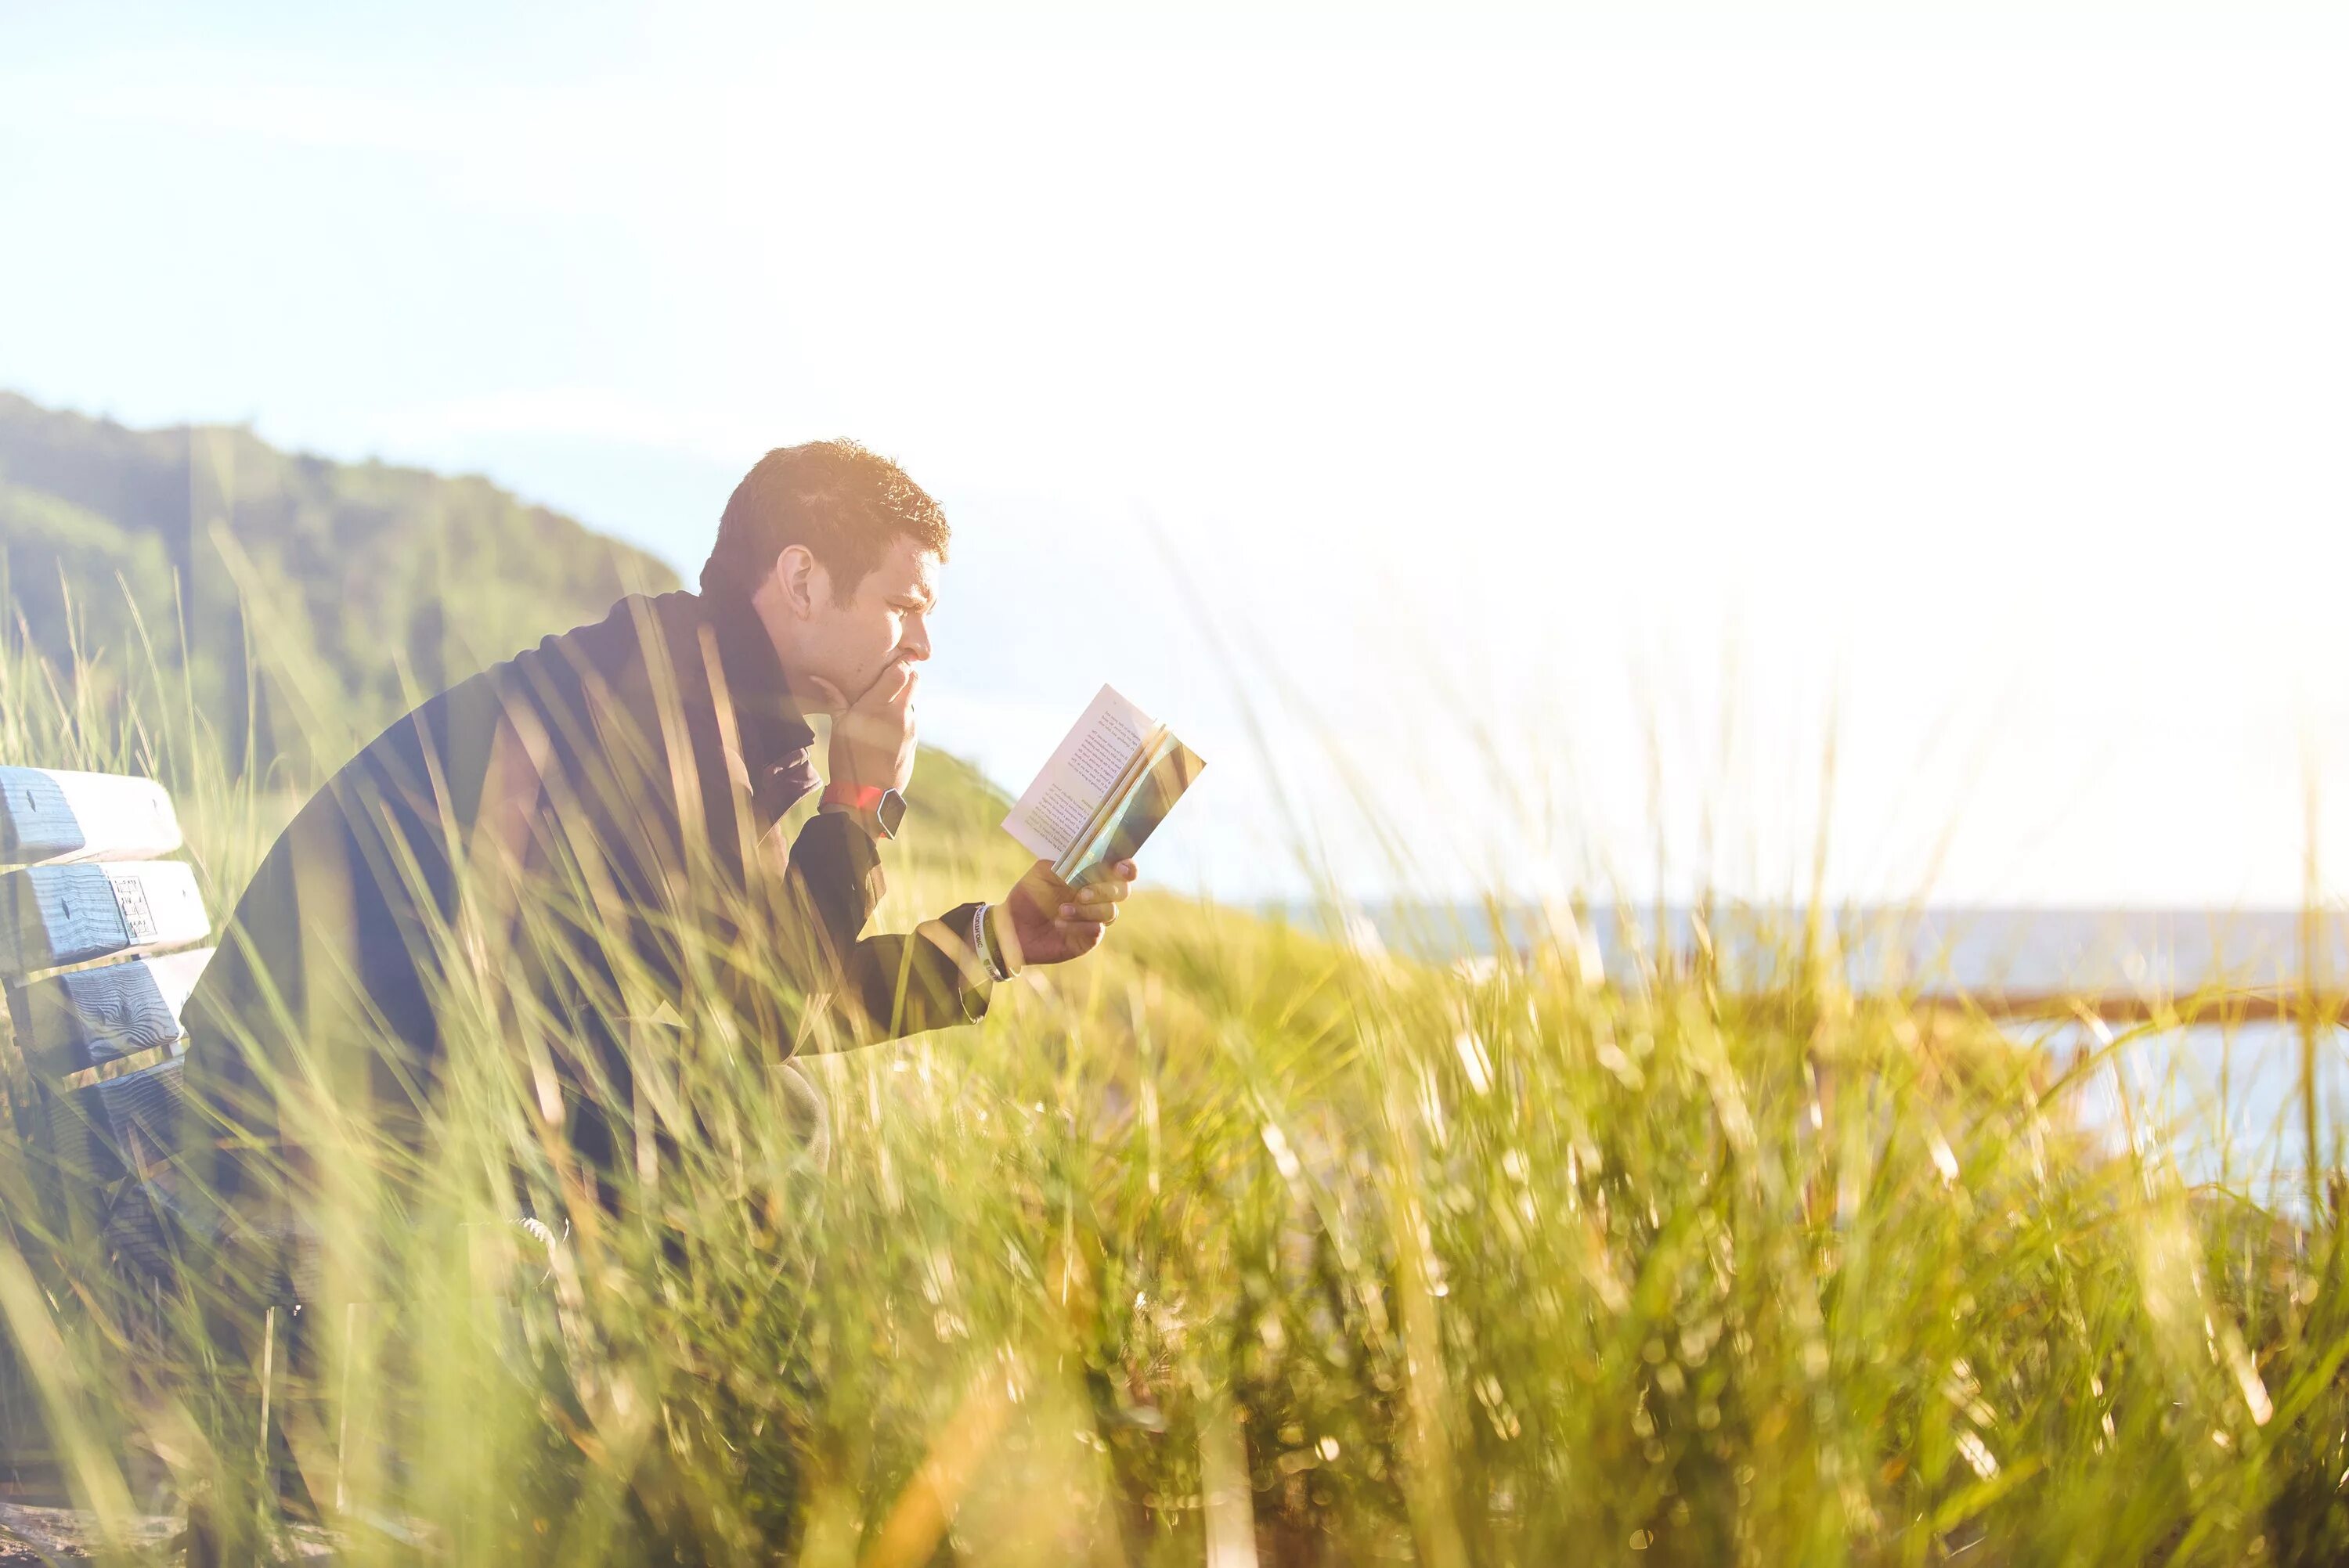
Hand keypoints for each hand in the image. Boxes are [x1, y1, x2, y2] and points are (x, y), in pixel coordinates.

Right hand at [808, 664, 917, 793]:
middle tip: (887, 679)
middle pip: (913, 681)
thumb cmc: (848, 759)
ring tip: (882, 705)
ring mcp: (910, 728)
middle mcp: (899, 713)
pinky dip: (901, 717)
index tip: (890, 660)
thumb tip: (817, 678)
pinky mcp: (914, 741)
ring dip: (901, 698)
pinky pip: (910, 720)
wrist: (867, 795)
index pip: (902, 671)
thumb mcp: (838, 727)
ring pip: (912, 701)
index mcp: (879, 705)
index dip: (899, 662)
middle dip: (904, 676)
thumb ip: (834, 699)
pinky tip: (885, 727)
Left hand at [995, 858, 1137, 967]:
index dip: (1128, 868)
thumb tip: (1088, 860)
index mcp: (1090, 876)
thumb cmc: (1029, 896)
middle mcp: (1098, 897)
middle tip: (1081, 893)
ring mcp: (1094, 918)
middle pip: (1122, 891)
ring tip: (1061, 911)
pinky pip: (1097, 930)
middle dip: (1105, 890)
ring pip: (1110, 912)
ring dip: (1087, 910)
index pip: (1120, 869)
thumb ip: (1067, 862)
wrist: (1012, 926)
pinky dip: (1079, 926)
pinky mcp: (1088, 938)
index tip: (1121, 867)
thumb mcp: (1043, 872)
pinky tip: (1060, 924)